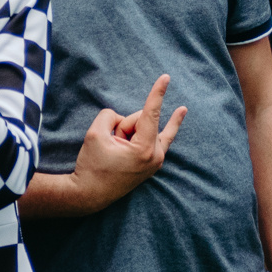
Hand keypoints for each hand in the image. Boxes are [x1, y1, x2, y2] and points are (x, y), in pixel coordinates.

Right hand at [76, 75, 185, 189]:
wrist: (89, 194)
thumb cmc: (92, 165)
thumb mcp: (95, 133)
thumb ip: (109, 116)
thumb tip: (120, 119)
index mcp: (145, 150)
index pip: (150, 113)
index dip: (157, 93)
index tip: (166, 76)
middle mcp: (156, 156)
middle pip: (141, 121)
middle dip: (123, 126)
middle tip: (109, 146)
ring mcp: (155, 161)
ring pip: (145, 128)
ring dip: (128, 132)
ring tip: (116, 151)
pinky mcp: (152, 163)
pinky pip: (159, 136)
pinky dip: (167, 125)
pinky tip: (181, 111)